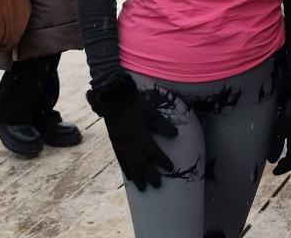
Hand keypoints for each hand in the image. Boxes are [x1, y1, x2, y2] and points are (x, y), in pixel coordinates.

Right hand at [87, 75, 176, 190]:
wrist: (114, 101)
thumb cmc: (135, 105)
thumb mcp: (150, 112)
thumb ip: (162, 124)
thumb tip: (175, 134)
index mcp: (141, 135)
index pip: (154, 152)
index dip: (163, 160)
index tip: (170, 168)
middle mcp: (131, 144)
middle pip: (142, 163)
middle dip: (151, 175)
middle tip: (158, 186)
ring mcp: (122, 146)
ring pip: (131, 165)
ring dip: (137, 178)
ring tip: (142, 188)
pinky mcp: (115, 145)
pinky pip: (121, 161)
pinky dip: (126, 171)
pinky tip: (129, 178)